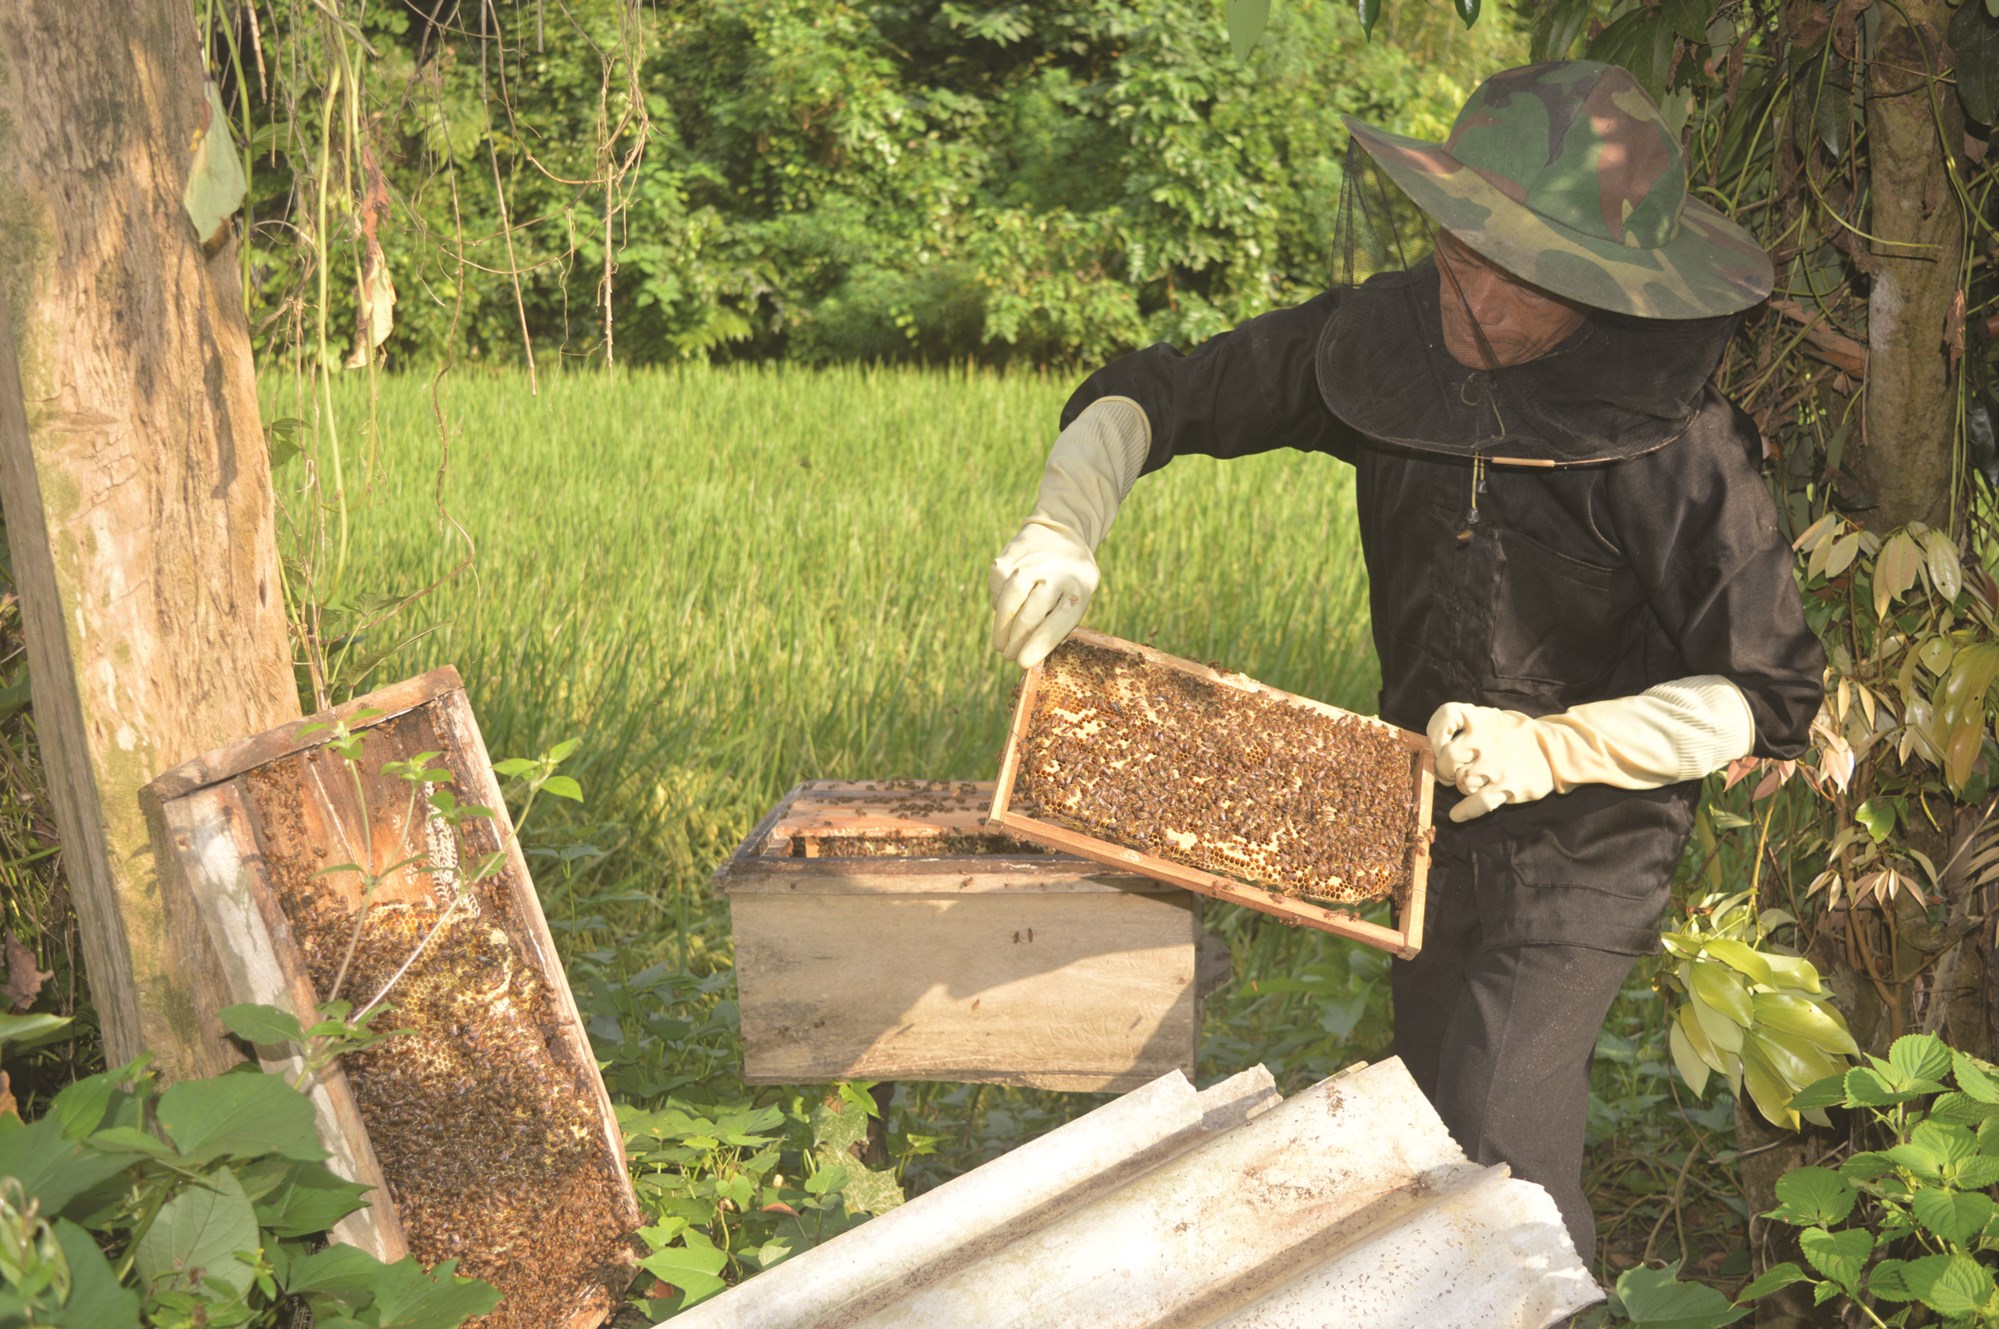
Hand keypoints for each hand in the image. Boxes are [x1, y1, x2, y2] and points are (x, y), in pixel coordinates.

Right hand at [989, 519, 1097, 667]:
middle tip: (1008, 656)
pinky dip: (996, 598)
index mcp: (1082, 586)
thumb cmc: (1069, 582)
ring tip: (1000, 643)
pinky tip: (1001, 610)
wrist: (1063, 535)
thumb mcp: (1076, 599)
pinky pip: (999, 578)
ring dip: (1002, 623)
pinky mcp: (1015, 549)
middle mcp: (1060, 570)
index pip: (1060, 620)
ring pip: (1012, 593)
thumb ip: (1057, 623)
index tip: (1022, 663)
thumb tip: (1028, 656)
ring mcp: (1036, 557)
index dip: (1039, 644)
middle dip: (1017, 638)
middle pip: (1033, 609)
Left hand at [1425, 702, 1555, 822]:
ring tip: (1472, 784)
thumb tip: (1437, 745)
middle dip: (1444, 770)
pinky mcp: (1508, 786)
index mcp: (1481, 719)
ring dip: (1462, 786)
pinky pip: (1478, 803)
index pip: (1446, 717)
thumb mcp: (1493, 718)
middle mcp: (1486, 740)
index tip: (1439, 744)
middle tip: (1450, 773)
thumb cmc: (1515, 735)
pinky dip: (1464, 811)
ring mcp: (1497, 765)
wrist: (1556, 750)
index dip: (1435, 733)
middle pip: (1447, 759)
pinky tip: (1457, 814)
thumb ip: (1467, 726)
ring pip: (1462, 782)